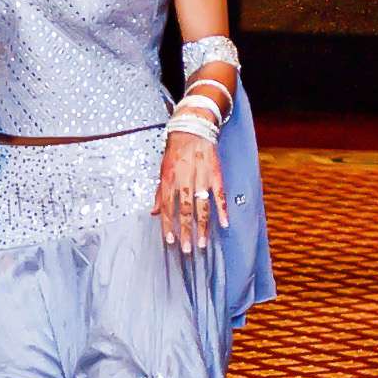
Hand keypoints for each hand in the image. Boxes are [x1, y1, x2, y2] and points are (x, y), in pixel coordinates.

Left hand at [153, 132, 228, 250]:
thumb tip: (153, 213)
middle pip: (184, 211)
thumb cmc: (175, 151)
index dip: (168, 225)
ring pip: (201, 206)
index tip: (170, 241)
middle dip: (185, 231)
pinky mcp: (215, 174)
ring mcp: (201, 178)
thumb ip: (159, 193)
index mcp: (169, 180)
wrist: (192, 128)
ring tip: (203, 243)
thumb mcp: (162, 170)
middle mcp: (184, 180)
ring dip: (203, 226)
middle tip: (187, 249)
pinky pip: (220, 195)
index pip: (167, 208)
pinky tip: (224, 223)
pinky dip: (222, 209)